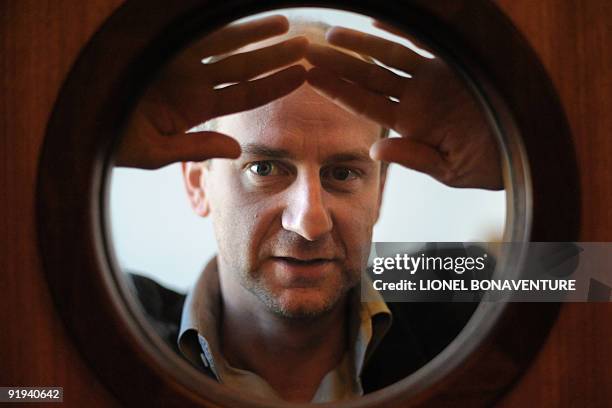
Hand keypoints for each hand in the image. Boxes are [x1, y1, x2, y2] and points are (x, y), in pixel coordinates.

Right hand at [116, 15, 307, 168]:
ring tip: (286, 25)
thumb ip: (197, 147)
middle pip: (245, 68)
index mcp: (197, 109)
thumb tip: (236, 149)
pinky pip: (200, 31)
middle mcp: (195, 84)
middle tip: (307, 47)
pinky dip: (223, 23)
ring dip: (256, 35)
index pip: (247, 94)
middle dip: (275, 57)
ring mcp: (181, 63)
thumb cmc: (115, 142)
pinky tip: (248, 16)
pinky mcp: (164, 46)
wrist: (80, 122)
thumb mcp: (158, 152)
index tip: (304, 75)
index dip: (275, 84)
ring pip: (228, 46)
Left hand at [305, 22, 502, 189]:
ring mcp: (433, 79)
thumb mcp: (449, 169)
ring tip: (332, 35)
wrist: (529, 147)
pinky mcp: (454, 62)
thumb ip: (414, 158)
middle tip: (308, 52)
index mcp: (410, 125)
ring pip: (389, 58)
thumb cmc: (490, 164)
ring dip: (361, 46)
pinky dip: (402, 30)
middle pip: (368, 78)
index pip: (365, 104)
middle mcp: (416, 98)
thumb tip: (376, 149)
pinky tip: (377, 20)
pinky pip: (424, 41)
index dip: (337, 91)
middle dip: (339, 65)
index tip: (310, 79)